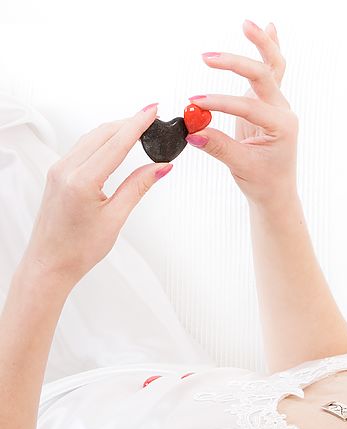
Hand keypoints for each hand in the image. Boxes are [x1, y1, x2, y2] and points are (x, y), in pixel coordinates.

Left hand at [23, 105, 171, 285]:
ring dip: (115, 130)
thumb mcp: (115, 218)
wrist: (49, 263)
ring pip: (91, 138)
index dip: (137, 124)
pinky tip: (116, 142)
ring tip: (138, 126)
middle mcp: (66, 170)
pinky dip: (102, 141)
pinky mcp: (58, 174)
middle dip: (128, 122)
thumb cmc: (78, 249)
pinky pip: (82, 148)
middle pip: (102, 134)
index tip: (152, 111)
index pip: (115, 143)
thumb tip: (159, 168)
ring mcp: (59, 170)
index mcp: (81, 181)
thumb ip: (137, 187)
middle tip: (151, 116)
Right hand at [186, 20, 298, 208]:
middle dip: (237, 63)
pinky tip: (269, 28)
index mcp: (282, 126)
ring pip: (273, 67)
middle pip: (265, 75)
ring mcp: (275, 104)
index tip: (194, 104)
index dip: (220, 104)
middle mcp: (282, 111)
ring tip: (247, 24)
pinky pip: (271, 71)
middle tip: (208, 57)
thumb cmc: (263, 181)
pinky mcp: (265, 102)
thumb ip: (218, 147)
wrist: (275, 190)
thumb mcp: (241, 166)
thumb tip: (193, 131)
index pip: (248, 106)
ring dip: (261, 44)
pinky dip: (269, 49)